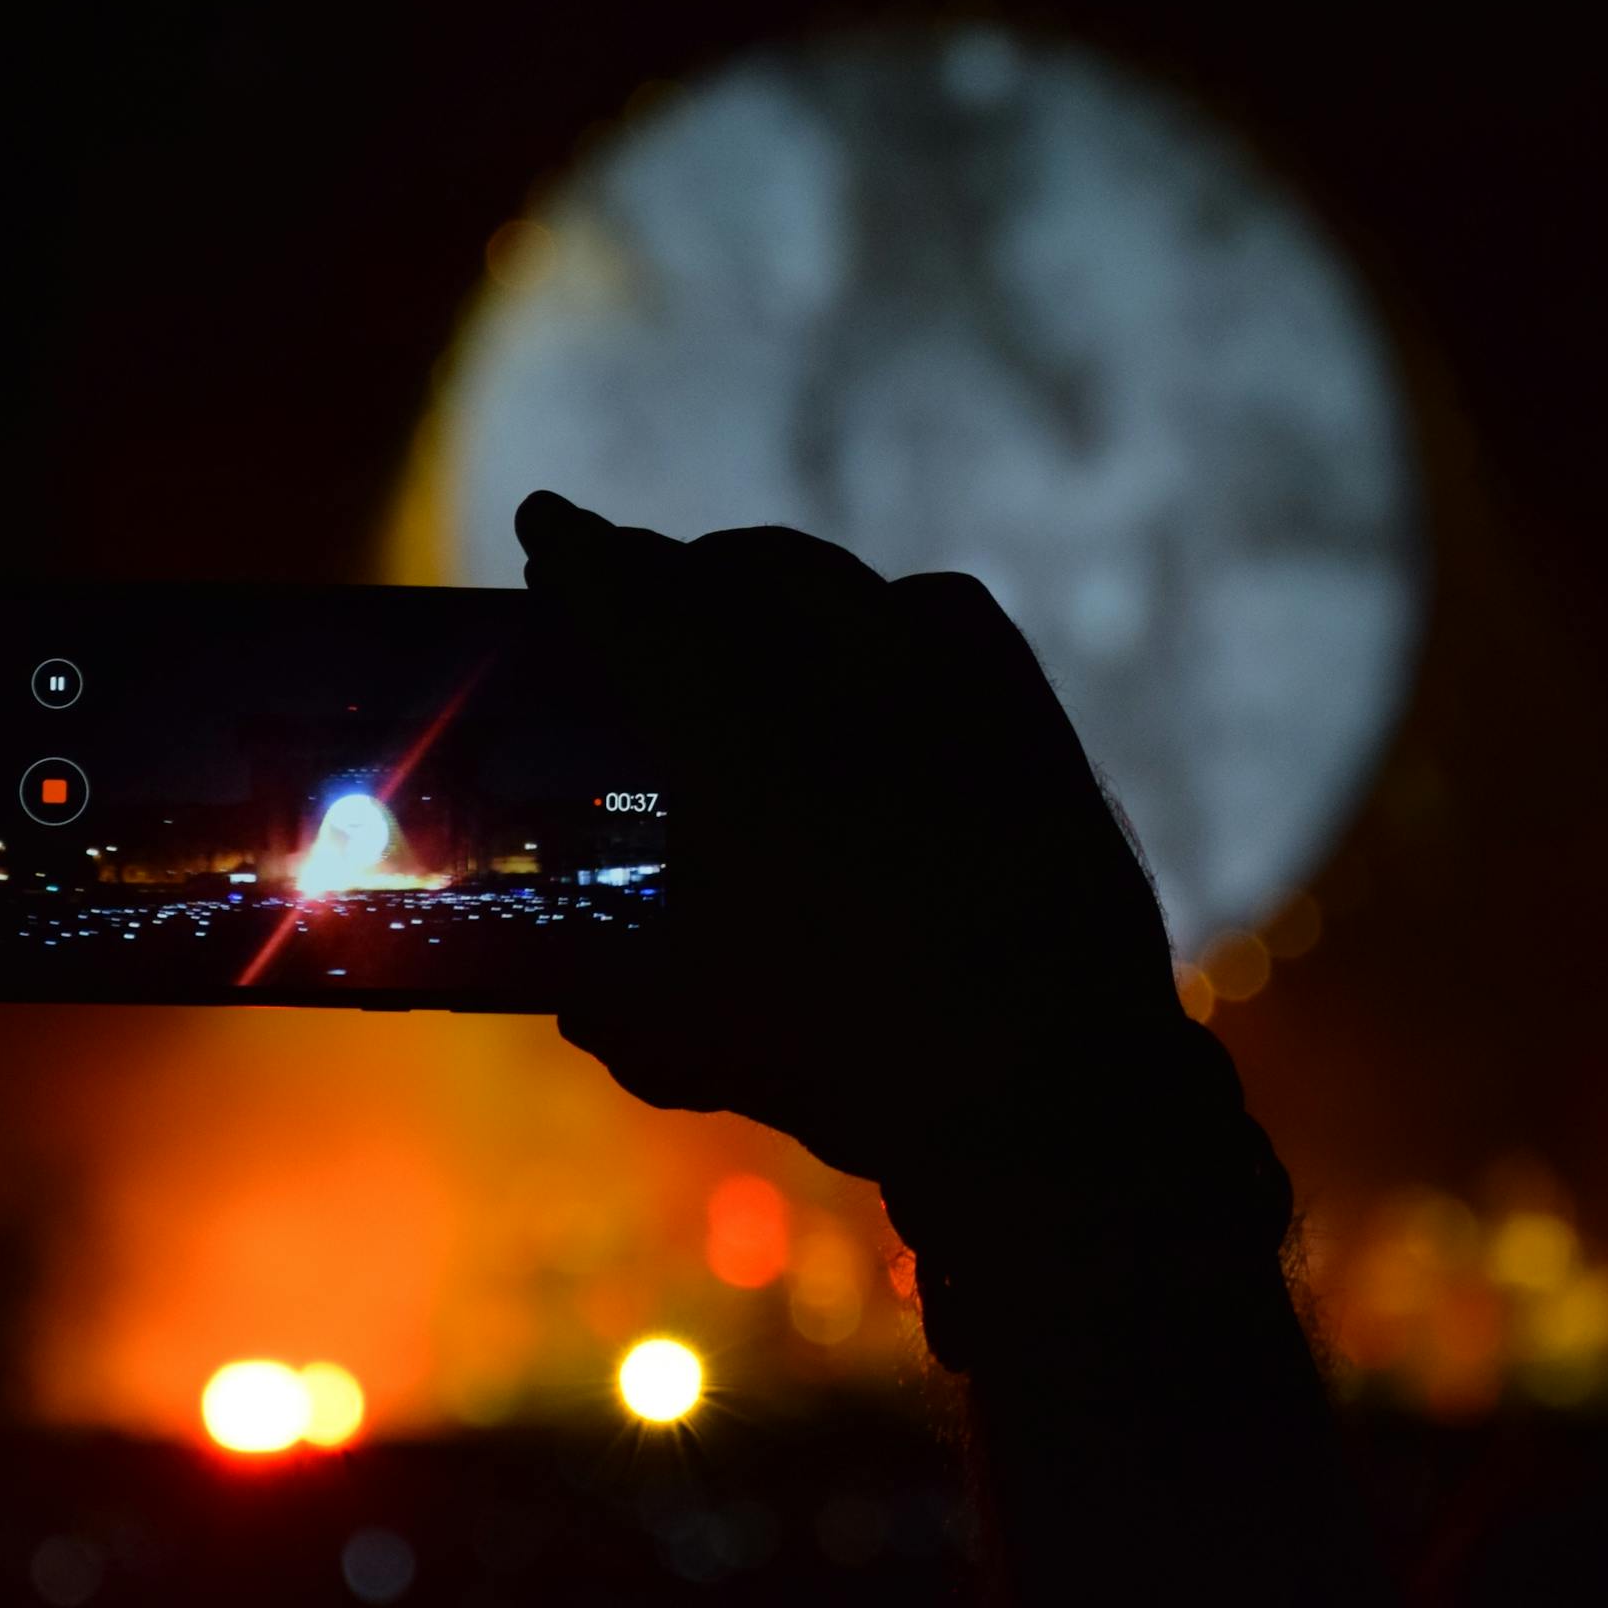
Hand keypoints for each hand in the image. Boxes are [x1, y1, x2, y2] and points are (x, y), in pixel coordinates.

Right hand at [515, 492, 1195, 1188]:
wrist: (1065, 1087)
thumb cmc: (865, 1070)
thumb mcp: (704, 1047)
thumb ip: (624, 1012)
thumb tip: (579, 1001)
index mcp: (741, 742)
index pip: (635, 601)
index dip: (579, 553)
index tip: (542, 519)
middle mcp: (841, 679)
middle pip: (729, 575)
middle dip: (665, 568)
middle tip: (620, 575)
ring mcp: (945, 678)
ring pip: (828, 582)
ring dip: (759, 580)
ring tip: (725, 599)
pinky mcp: (1023, 704)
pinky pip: (932, 610)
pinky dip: (876, 610)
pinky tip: (865, 636)